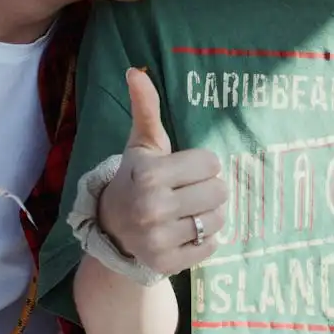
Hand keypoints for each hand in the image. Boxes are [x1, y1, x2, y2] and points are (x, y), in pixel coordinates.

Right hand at [98, 68, 226, 275]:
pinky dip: (204, 240)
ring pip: (218, 220)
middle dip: (208, 189)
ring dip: (208, 214)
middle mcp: (152, 208)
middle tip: (187, 191)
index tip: (182, 170)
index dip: (201, 164)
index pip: (211, 162)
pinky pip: (211, 246)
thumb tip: (135, 70)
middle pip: (220, 191)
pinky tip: (183, 232)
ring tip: (186, 211)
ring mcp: (158, 239)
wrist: (113, 227)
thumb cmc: (136, 177)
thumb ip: (145, 107)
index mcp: (150, 174)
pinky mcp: (167, 263)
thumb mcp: (142, 143)